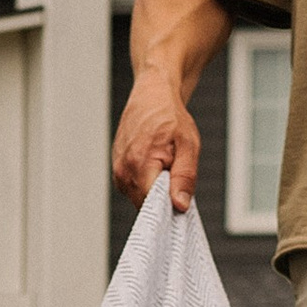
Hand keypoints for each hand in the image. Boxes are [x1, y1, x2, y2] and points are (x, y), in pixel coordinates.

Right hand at [111, 63, 200, 211]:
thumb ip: (184, 177)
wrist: (152, 96)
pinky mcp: (117, 170)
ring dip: (155, 191)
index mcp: (140, 165)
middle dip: (164, 200)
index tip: (181, 206)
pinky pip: (134, 189)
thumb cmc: (170, 117)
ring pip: (140, 198)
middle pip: (146, 205)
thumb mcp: (188, 145)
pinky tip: (156, 167)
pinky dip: (147, 185)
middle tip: (178, 179)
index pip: (152, 207)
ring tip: (166, 167)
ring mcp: (118, 171)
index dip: (169, 210)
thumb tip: (180, 205)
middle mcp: (123, 171)